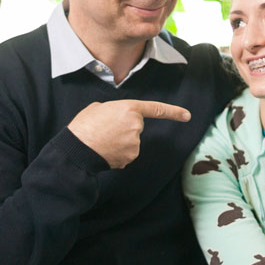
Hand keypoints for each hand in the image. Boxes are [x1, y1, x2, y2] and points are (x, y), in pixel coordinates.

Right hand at [68, 99, 190, 168]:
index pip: (156, 109)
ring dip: (120, 141)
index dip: (173, 112)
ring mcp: (135, 143)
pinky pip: (127, 153)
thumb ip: (114, 110)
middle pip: (137, 127)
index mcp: (129, 108)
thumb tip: (115, 119)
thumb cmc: (84, 126)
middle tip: (105, 129)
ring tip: (103, 140)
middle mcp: (136, 125)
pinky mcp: (130, 157)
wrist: (78, 148)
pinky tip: (105, 150)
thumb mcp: (98, 108)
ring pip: (132, 142)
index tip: (187, 116)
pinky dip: (118, 153)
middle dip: (125, 128)